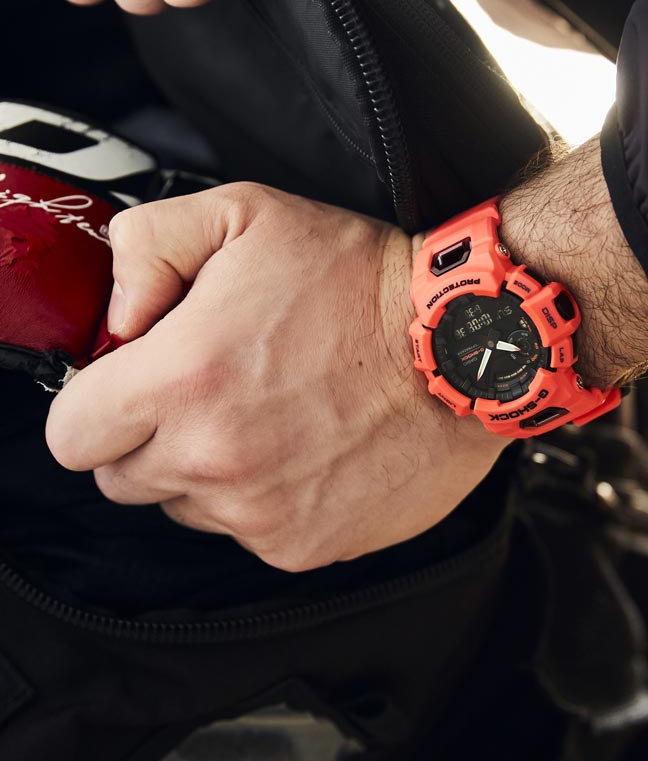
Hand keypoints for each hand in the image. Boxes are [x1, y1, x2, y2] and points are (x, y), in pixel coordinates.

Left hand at [45, 183, 507, 570]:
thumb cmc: (366, 282)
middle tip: (216, 390)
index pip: (70, 435)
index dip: (97, 405)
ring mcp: (260, 514)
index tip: (136, 385)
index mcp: (184, 379)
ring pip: (189, 509)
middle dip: (154, 436)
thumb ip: (149, 245)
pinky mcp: (305, 545)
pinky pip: (252, 533)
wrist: (464, 346)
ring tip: (277, 414)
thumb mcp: (248, 214)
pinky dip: (269, 499)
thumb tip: (114, 315)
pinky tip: (312, 448)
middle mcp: (215, 459)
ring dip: (213, 470)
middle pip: (124, 480)